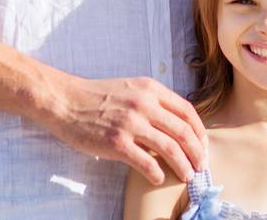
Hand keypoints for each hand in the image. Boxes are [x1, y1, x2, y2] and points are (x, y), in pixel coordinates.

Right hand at [41, 75, 207, 184]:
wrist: (64, 101)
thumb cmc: (96, 96)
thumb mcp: (130, 88)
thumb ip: (153, 100)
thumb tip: (176, 124)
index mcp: (149, 88)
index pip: (187, 111)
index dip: (200, 132)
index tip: (202, 146)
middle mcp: (143, 104)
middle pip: (183, 132)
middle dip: (197, 153)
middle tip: (201, 166)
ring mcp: (130, 123)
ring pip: (170, 148)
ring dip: (184, 166)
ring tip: (187, 175)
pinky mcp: (117, 143)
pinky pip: (146, 163)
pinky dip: (157, 174)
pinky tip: (158, 179)